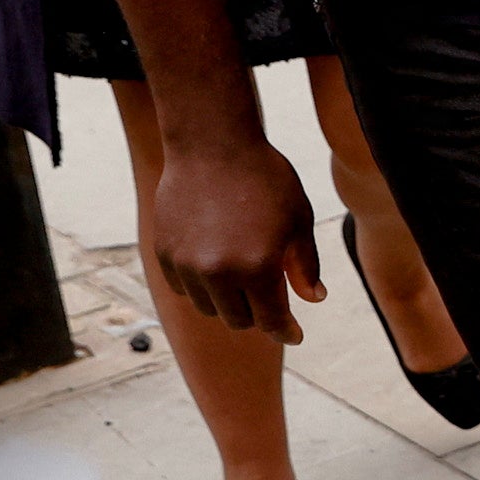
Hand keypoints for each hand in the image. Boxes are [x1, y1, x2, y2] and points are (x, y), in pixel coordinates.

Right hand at [143, 134, 321, 341]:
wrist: (212, 145)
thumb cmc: (265, 178)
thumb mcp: (298, 220)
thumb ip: (305, 265)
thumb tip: (314, 299)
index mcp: (258, 268)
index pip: (271, 321)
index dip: (285, 331)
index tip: (293, 334)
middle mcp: (218, 273)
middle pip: (239, 320)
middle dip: (258, 314)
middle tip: (269, 298)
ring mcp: (187, 265)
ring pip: (209, 308)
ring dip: (228, 302)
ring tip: (241, 278)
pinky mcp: (165, 254)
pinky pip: (184, 289)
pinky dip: (201, 287)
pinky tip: (215, 267)